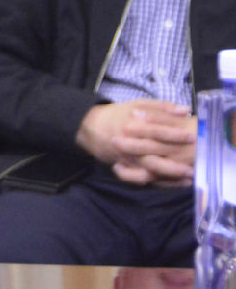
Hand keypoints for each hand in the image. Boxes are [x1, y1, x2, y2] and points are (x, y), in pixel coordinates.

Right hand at [76, 100, 194, 187]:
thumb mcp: (139, 104)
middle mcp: (130, 143)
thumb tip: (186, 111)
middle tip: (196, 164)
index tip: (193, 136)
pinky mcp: (126, 167)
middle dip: (176, 161)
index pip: (157, 131)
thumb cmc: (120, 115)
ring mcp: (127, 158)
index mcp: (134, 125)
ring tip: (189, 177)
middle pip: (154, 155)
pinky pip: (143, 178)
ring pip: (149, 170)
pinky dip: (159, 182)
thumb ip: (163, 107)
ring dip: (170, 175)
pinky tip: (176, 183)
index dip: (176, 134)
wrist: (92, 128)